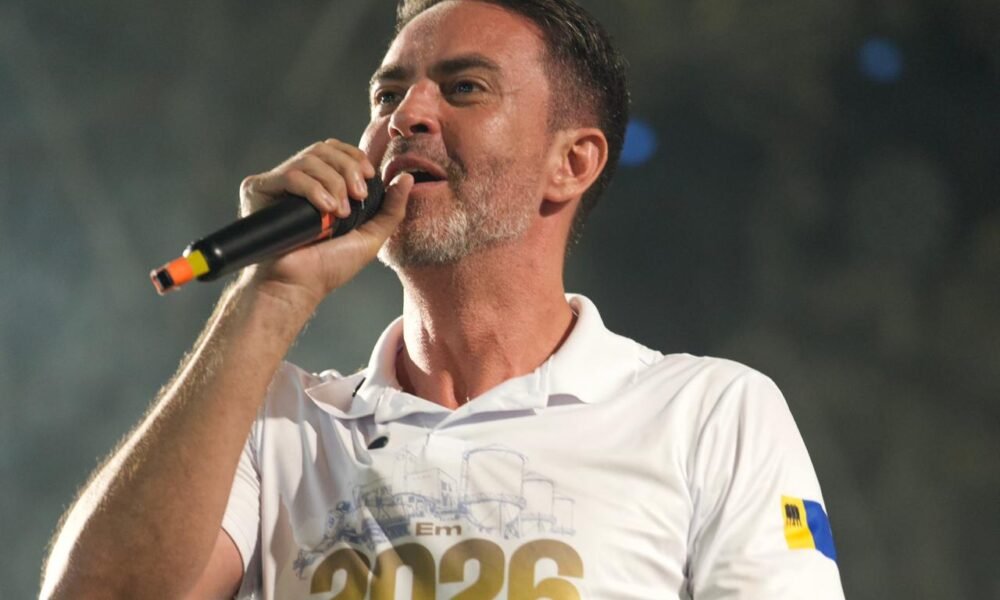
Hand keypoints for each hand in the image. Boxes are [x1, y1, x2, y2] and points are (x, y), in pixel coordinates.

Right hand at [237, 139, 412, 306]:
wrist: (297, 287)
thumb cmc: (329, 268)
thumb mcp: (371, 236)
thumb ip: (391, 208)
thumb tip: (407, 178)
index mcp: (321, 186)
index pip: (336, 151)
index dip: (354, 157)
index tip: (368, 177)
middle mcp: (298, 182)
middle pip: (324, 149)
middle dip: (347, 169)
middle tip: (357, 197)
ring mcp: (277, 185)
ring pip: (309, 159)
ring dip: (332, 183)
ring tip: (338, 213)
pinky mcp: (258, 190)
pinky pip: (290, 175)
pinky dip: (312, 189)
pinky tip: (324, 211)